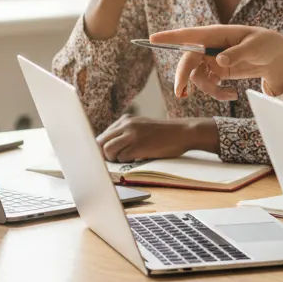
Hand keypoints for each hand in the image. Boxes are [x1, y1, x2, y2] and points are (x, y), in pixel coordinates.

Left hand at [96, 116, 218, 161]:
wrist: (183, 132)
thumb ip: (125, 133)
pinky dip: (126, 161)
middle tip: (111, 161)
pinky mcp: (138, 146)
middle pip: (100, 143)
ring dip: (114, 159)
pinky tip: (137, 158)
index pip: (102, 136)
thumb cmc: (163, 134)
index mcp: (126, 120)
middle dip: (103, 155)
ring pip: (107, 151)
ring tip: (127, 159)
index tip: (102, 156)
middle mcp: (126, 125)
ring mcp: (132, 134)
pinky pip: (121, 157)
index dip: (99, 148)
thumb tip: (105, 149)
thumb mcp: (142, 127)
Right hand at [149, 25, 282, 100]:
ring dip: (210, 90)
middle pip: (188, 60)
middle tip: (181, 93)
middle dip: (183, 77)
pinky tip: (232, 95)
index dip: (170, 37)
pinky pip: (208, 84)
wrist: (276, 58)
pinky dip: (217, 93)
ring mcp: (212, 59)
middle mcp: (210, 46)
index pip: (190, 35)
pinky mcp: (218, 71)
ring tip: (229, 96)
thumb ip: (237, 53)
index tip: (152, 39)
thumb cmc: (266, 44)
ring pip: (198, 77)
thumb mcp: (255, 47)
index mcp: (217, 34)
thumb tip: (219, 59)